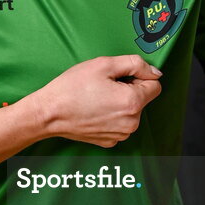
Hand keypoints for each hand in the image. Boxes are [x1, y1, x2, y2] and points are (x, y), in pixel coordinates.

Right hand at [33, 55, 162, 147]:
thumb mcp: (103, 64)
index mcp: (133, 102)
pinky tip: (94, 110)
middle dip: (128, 89)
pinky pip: (120, 123)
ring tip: (97, 98)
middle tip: (103, 85)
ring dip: (120, 103)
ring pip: (131, 111)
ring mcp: (121, 135)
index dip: (138, 76)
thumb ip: (135, 64)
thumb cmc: (72, 87)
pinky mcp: (110, 141)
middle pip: (142, 98)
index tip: (119, 76)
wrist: (49, 113)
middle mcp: (131, 122)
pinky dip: (111, 116)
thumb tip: (154, 71)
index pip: (155, 85)